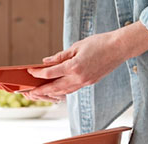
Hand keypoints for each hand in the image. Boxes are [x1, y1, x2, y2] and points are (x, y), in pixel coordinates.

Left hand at [24, 22, 147, 100]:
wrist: (118, 49)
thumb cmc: (99, 44)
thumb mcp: (76, 46)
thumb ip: (60, 56)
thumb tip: (46, 62)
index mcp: (74, 67)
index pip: (51, 73)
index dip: (38, 74)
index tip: (30, 73)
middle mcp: (78, 78)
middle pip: (54, 88)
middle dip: (40, 91)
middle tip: (29, 93)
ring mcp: (84, 83)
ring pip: (63, 92)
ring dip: (50, 94)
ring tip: (39, 95)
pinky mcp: (88, 83)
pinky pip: (71, 90)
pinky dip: (61, 92)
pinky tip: (55, 91)